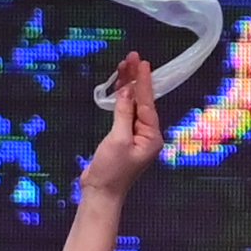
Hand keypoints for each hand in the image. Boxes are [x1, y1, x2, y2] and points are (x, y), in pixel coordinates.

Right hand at [78, 53, 160, 203]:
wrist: (99, 193)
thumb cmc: (111, 170)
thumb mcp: (118, 140)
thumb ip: (123, 113)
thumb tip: (126, 91)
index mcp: (151, 136)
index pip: (147, 103)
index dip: (143, 82)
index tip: (142, 62)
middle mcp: (146, 134)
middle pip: (142, 101)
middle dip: (136, 80)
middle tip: (131, 57)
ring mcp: (134, 136)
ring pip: (132, 106)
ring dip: (128, 87)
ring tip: (123, 66)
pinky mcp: (122, 139)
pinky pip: (124, 114)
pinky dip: (120, 100)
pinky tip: (119, 87)